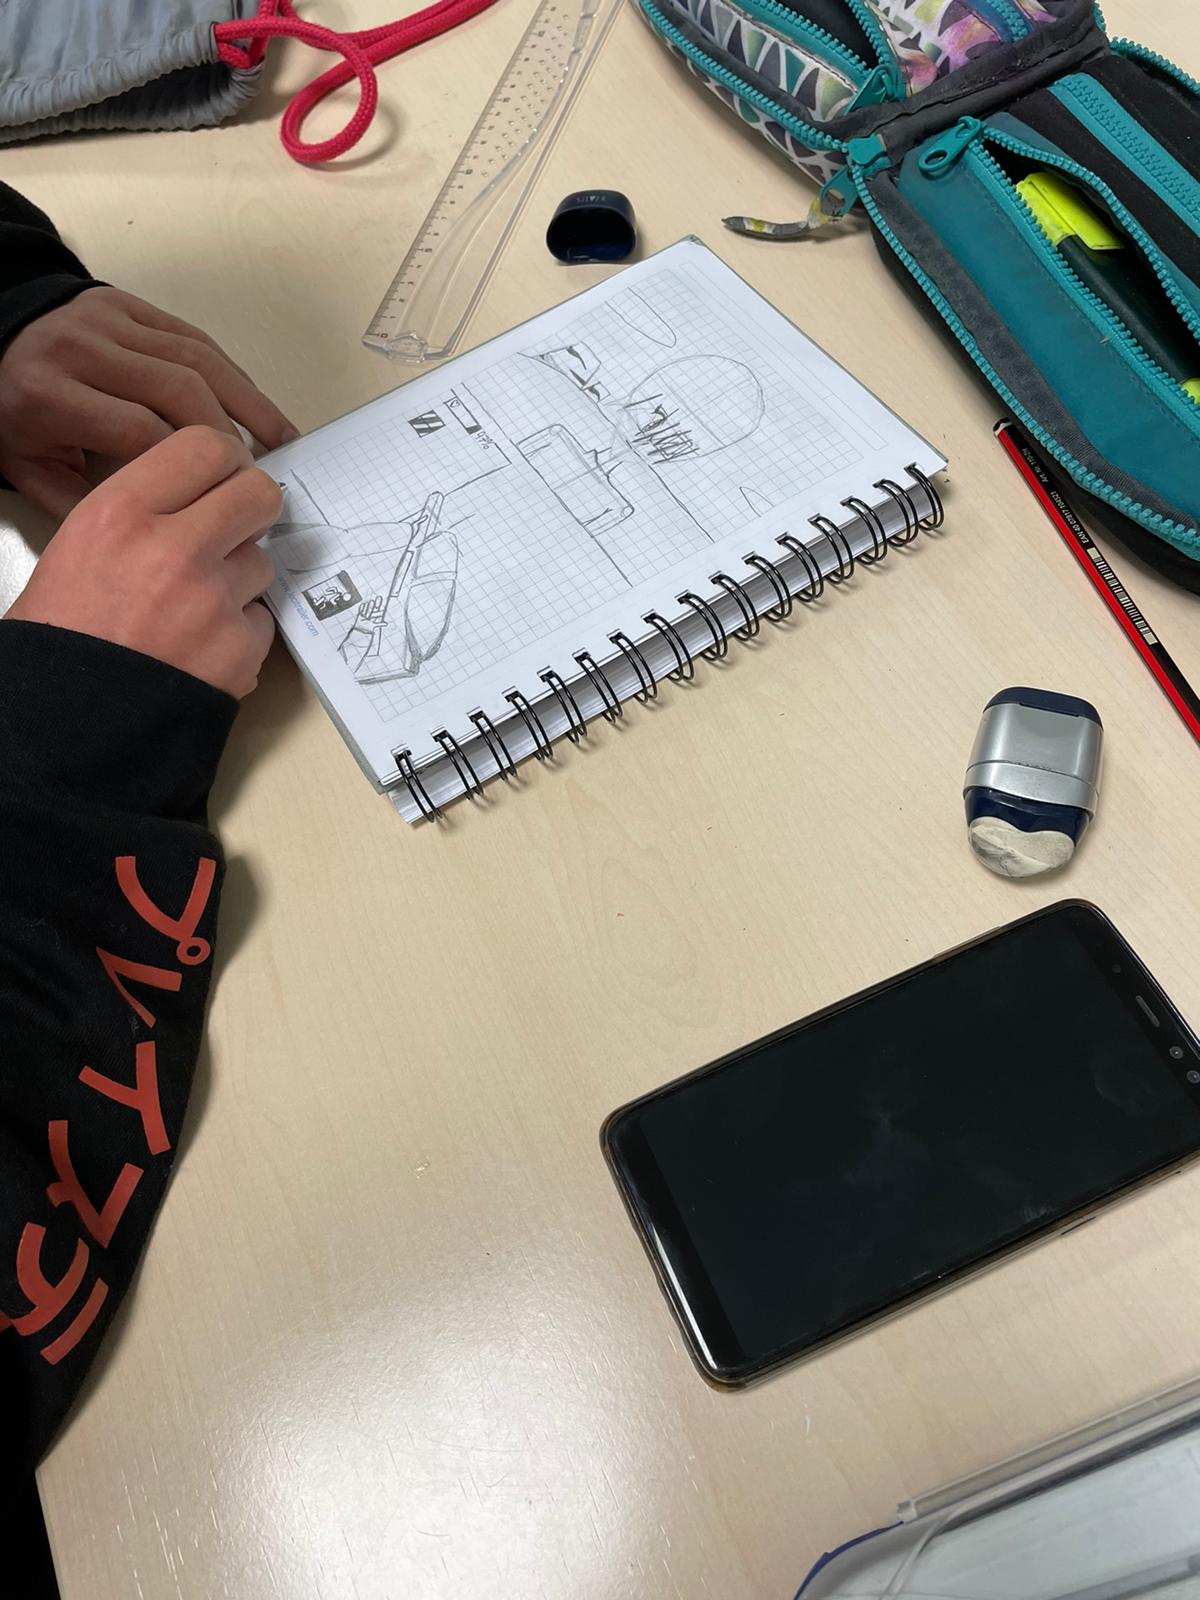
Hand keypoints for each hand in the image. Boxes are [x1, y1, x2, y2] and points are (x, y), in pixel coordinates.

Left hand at [0, 287, 295, 518]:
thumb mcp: (30, 469)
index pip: (139, 430)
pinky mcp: (130, 305)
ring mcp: (109, 319)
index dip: (188, 466)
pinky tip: (255, 405)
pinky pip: (194, 339)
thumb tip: (161, 526)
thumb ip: (85, 503)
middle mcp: (81, 348)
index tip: (218, 497)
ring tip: (281, 438)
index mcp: (49, 393)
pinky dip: (232, 374)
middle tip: (254, 477)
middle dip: (226, 437)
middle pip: (178, 390)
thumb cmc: (15, 414)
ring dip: (247, 401)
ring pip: (197, 359)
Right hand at [6, 427, 281, 697]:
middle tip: (233, 529)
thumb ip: (140, 512)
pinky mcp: (240, 649)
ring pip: (262, 562)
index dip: (225, 461)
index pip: (207, 446)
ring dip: (239, 579)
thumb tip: (197, 495)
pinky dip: (240, 632)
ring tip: (194, 608)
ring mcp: (213, 601)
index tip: (223, 477)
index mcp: (121, 513)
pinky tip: (201, 648)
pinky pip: (262, 619)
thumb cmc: (61, 637)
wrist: (66, 724)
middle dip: (251, 509)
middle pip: (258, 494)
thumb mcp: (78, 547)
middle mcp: (173, 548)